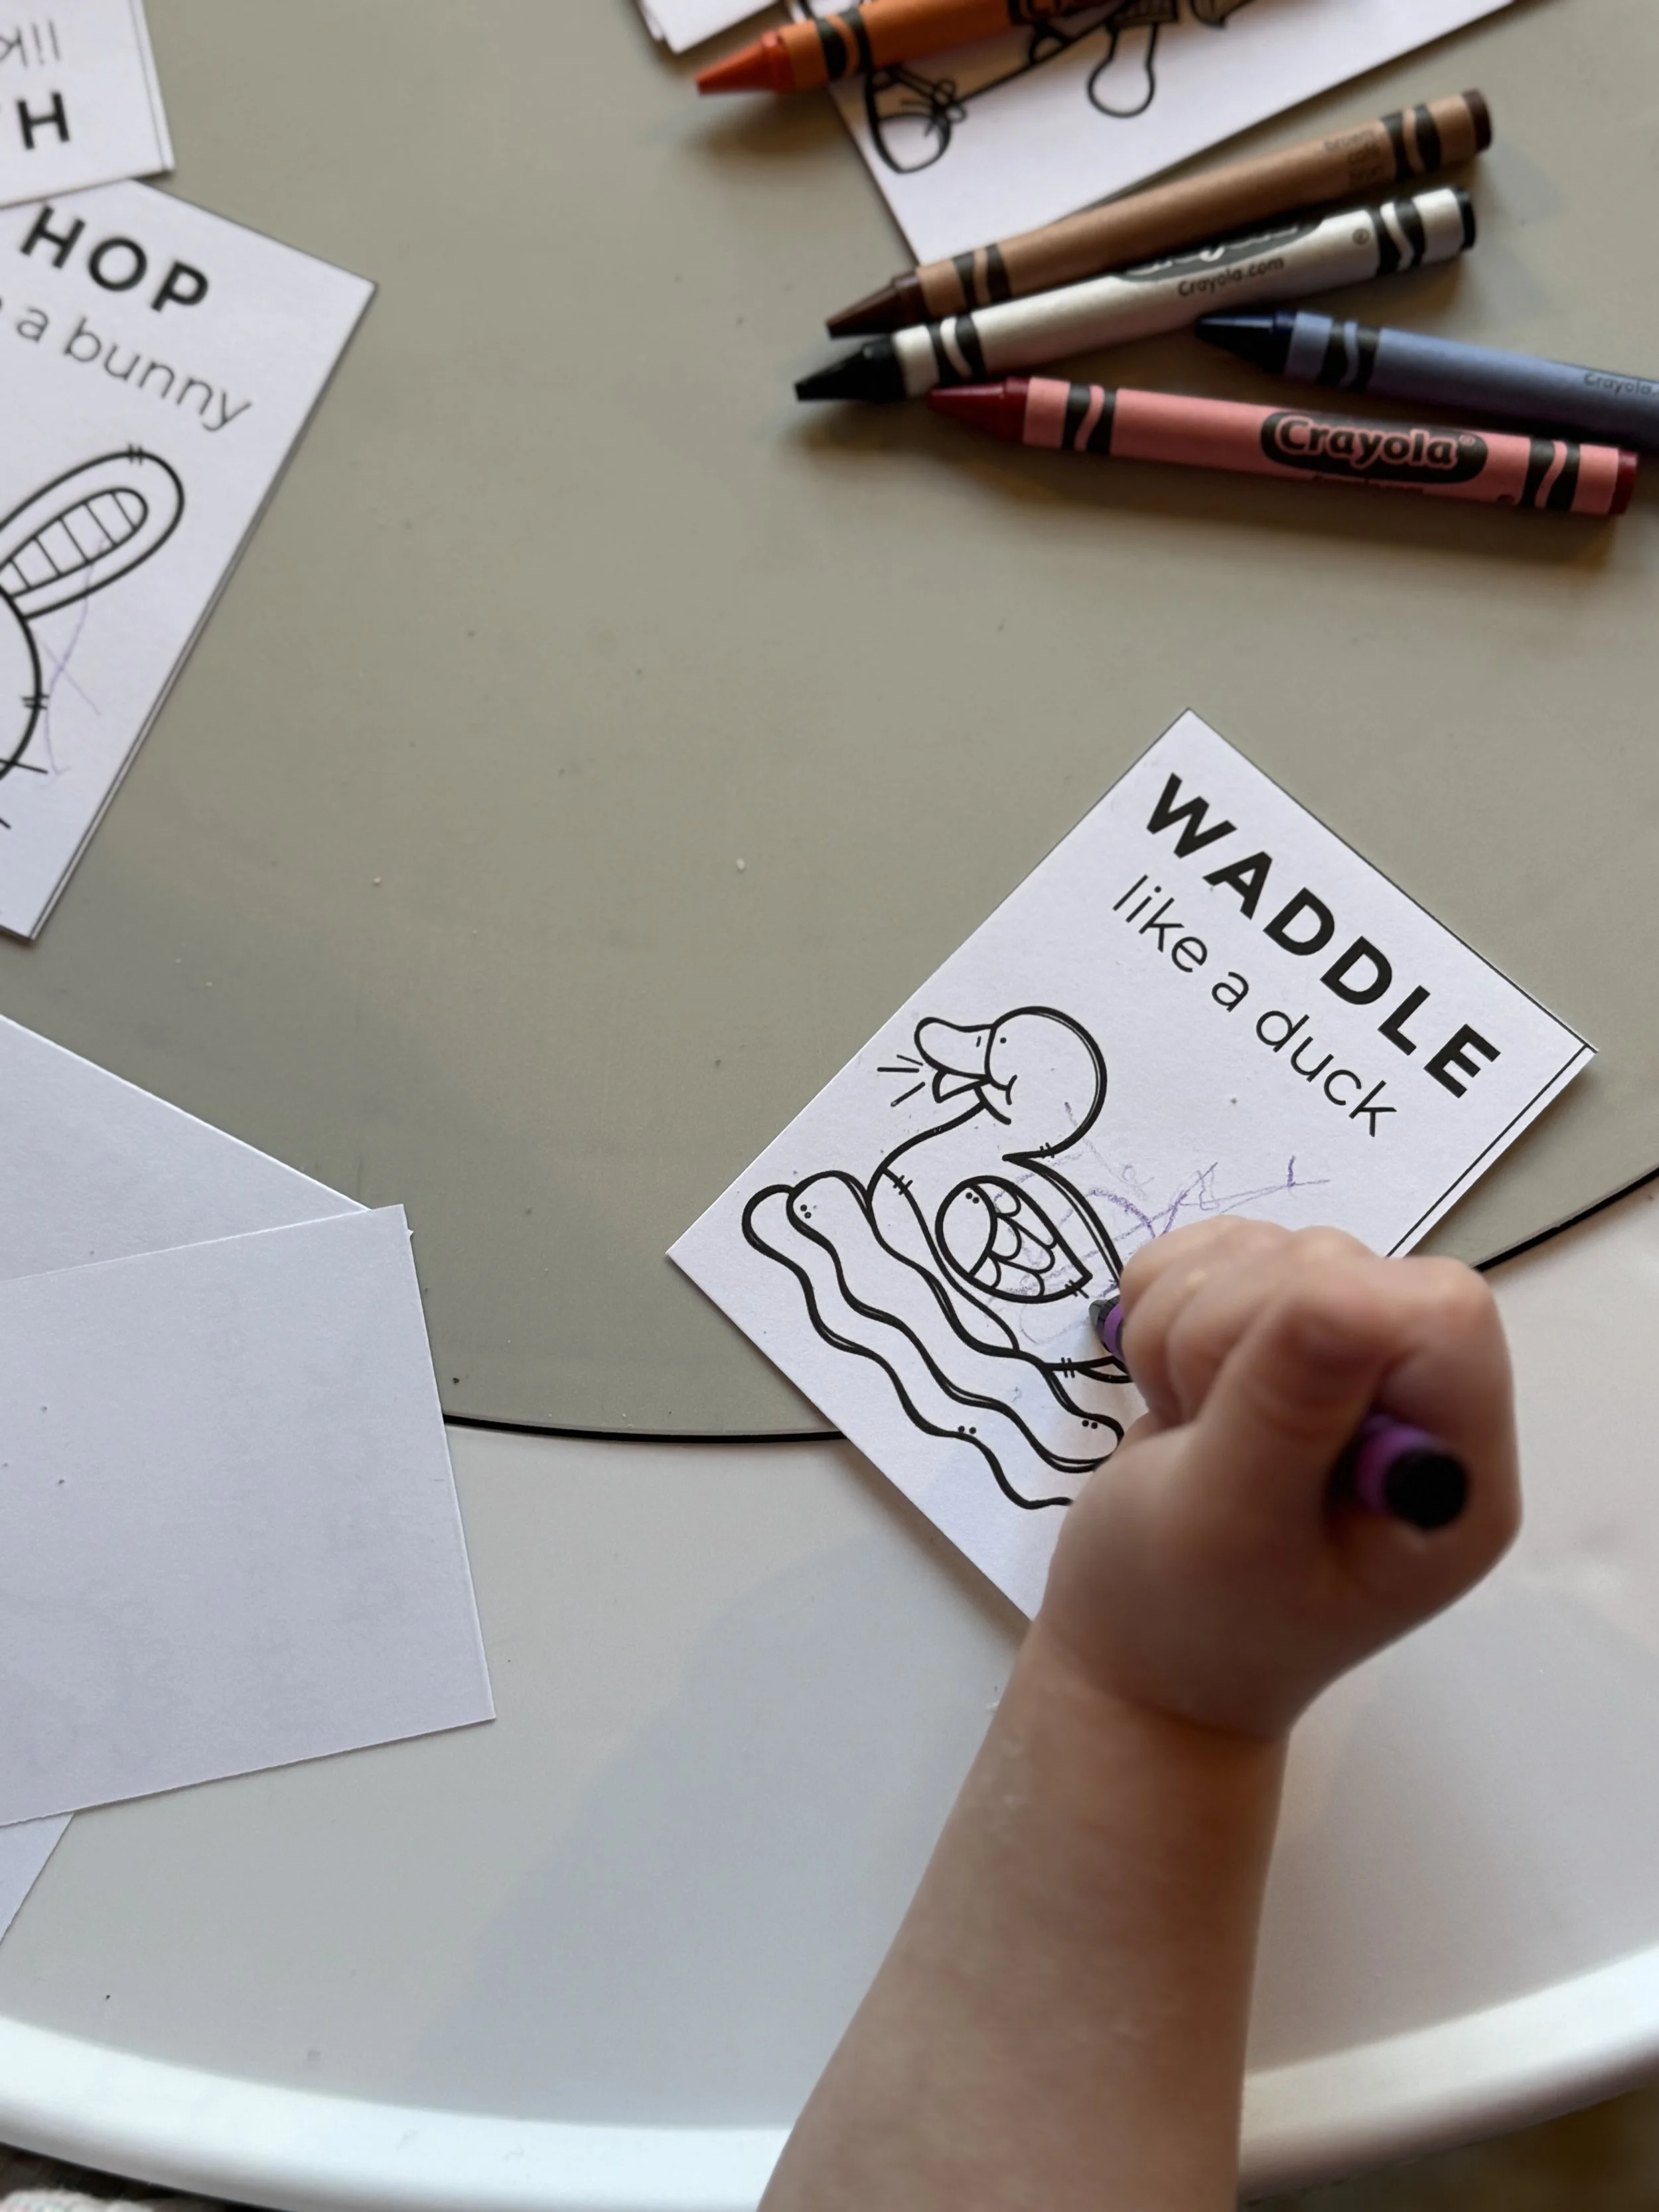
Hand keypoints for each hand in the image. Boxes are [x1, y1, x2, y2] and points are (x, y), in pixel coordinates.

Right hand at [1038, 1218, 1519, 1739]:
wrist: (1134, 1657)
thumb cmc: (1183, 1616)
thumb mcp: (1230, 1527)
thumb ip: (1288, 1408)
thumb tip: (1344, 1292)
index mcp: (1450, 1468)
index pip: (1438, 1310)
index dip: (1333, 1317)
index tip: (1250, 1398)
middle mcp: (1416, 1406)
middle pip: (1340, 1266)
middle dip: (1229, 1328)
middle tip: (1201, 1434)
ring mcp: (1346, 1365)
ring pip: (1271, 1249)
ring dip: (1188, 1319)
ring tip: (1186, 1425)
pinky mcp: (1274, 1334)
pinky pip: (1221, 1249)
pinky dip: (1164, 1300)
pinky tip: (1168, 1389)